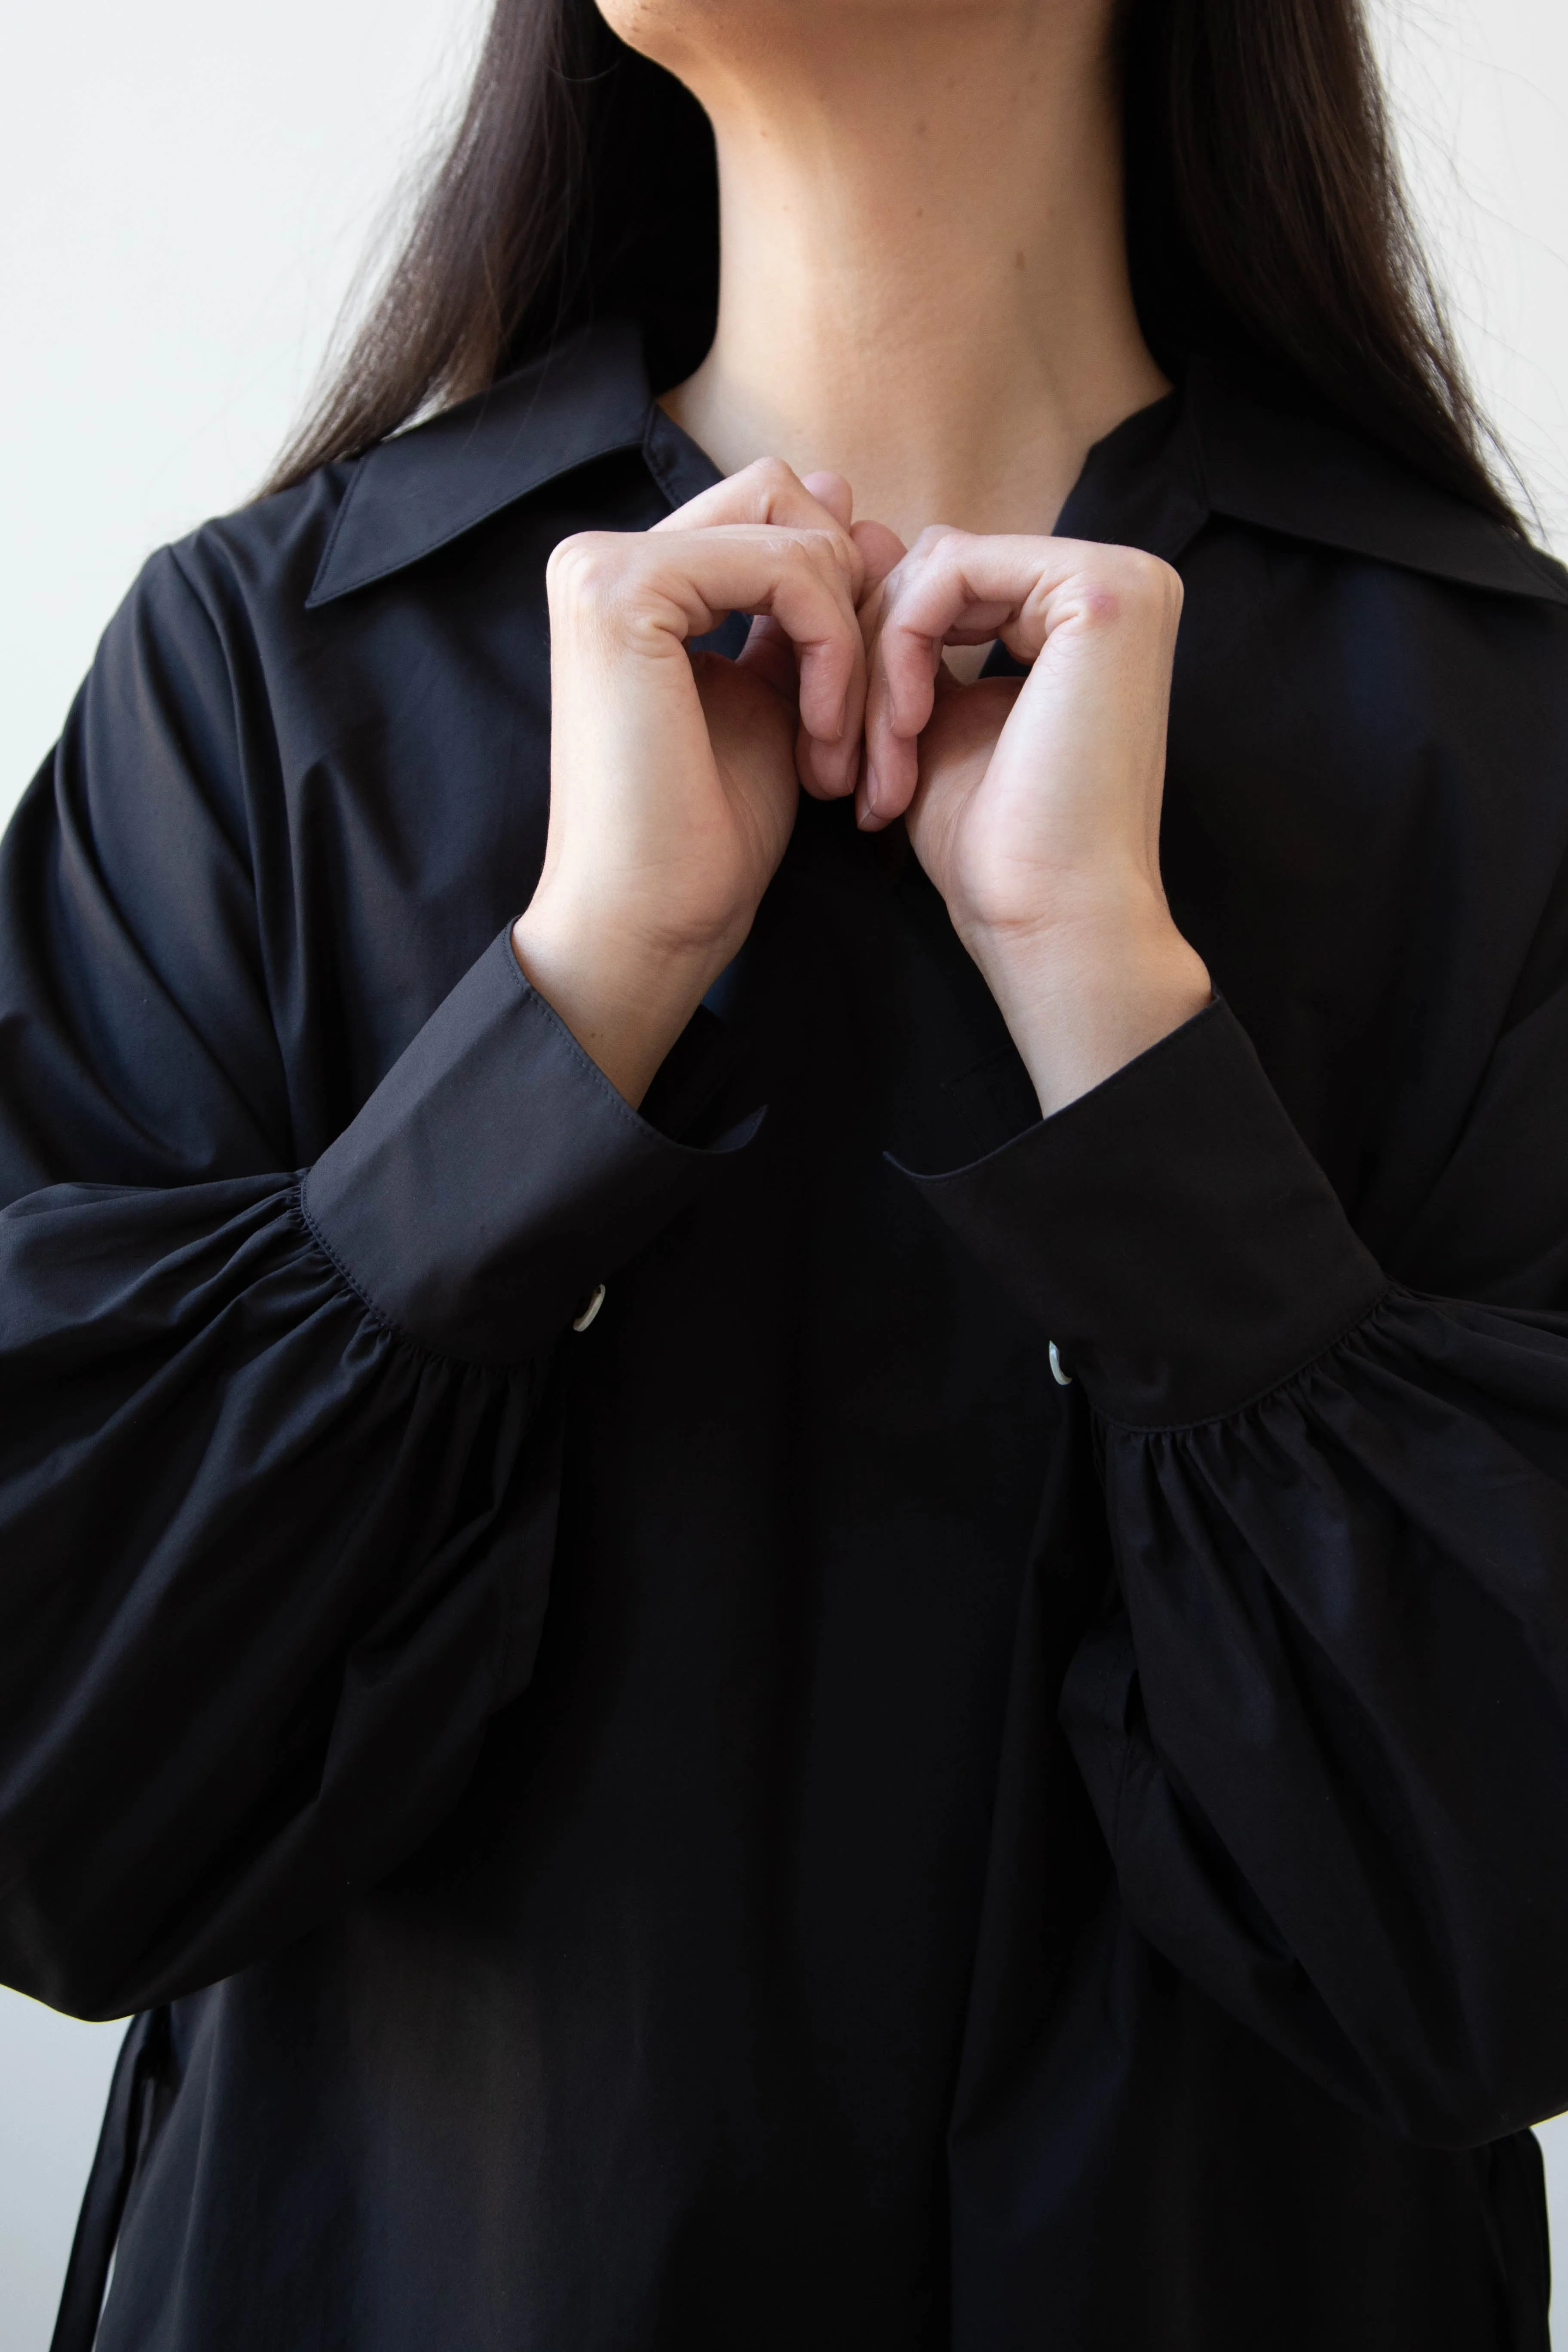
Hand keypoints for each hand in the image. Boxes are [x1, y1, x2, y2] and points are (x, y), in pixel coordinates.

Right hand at [514, 462, 877, 1102]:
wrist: (648, 927)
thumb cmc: (705, 838)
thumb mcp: (771, 696)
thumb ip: (796, 605)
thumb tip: (844, 495)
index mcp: (630, 581)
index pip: (770, 515)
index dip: (839, 590)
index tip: (855, 701)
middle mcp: (600, 558)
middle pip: (781, 494)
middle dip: (849, 596)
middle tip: (859, 717)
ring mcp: (602, 567)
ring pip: (795, 529)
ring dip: (848, 640)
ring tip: (838, 749)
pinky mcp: (622, 592)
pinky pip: (790, 569)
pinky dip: (834, 653)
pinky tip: (823, 742)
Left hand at [860, 529, 1212, 1114]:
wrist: (1053, 921)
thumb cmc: (999, 849)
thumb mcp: (938, 720)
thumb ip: (912, 641)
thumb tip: (857, 546)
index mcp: (1089, 611)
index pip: (945, 583)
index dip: (873, 659)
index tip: (841, 755)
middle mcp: (1120, 580)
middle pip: (933, 569)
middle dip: (866, 668)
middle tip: (838, 768)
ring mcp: (1119, 579)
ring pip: (931, 574)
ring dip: (875, 675)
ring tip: (869, 771)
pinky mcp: (1097, 591)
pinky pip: (945, 578)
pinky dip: (897, 657)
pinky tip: (904, 735)